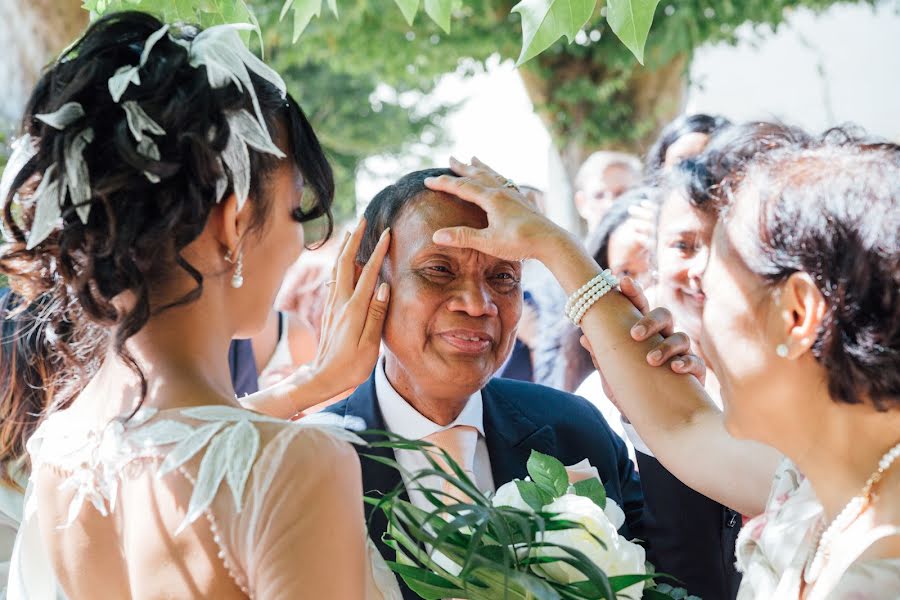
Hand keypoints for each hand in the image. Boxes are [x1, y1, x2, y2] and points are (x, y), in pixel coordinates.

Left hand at [307, 219, 390, 398]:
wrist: (323, 378)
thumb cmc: (351, 366)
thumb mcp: (369, 344)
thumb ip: (376, 313)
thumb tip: (382, 285)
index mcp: (353, 309)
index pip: (368, 273)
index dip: (378, 252)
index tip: (387, 233)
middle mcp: (340, 302)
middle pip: (346, 262)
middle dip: (355, 239)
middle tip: (364, 220)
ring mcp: (333, 305)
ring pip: (338, 268)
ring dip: (346, 248)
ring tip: (352, 232)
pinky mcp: (330, 310)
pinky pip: (335, 279)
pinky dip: (341, 263)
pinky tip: (343, 261)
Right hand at [424, 157, 568, 261]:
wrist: (551, 242)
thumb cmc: (520, 242)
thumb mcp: (488, 242)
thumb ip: (463, 237)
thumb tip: (436, 235)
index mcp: (491, 199)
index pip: (462, 187)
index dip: (443, 183)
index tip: (427, 180)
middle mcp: (502, 192)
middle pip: (478, 175)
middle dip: (462, 167)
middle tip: (450, 158)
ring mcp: (514, 195)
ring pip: (494, 175)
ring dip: (481, 166)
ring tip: (474, 157)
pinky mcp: (524, 201)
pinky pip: (506, 182)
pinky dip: (498, 176)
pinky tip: (501, 179)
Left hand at [579, 276, 705, 411]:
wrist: (654, 420)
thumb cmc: (633, 390)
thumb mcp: (613, 375)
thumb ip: (603, 357)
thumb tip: (584, 338)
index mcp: (644, 333)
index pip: (639, 307)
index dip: (633, 292)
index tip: (622, 281)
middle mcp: (664, 337)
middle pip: (663, 315)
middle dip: (649, 321)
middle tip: (634, 335)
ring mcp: (681, 353)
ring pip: (680, 337)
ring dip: (665, 346)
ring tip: (651, 360)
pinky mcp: (694, 371)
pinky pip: (694, 361)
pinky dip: (685, 363)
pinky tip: (675, 368)